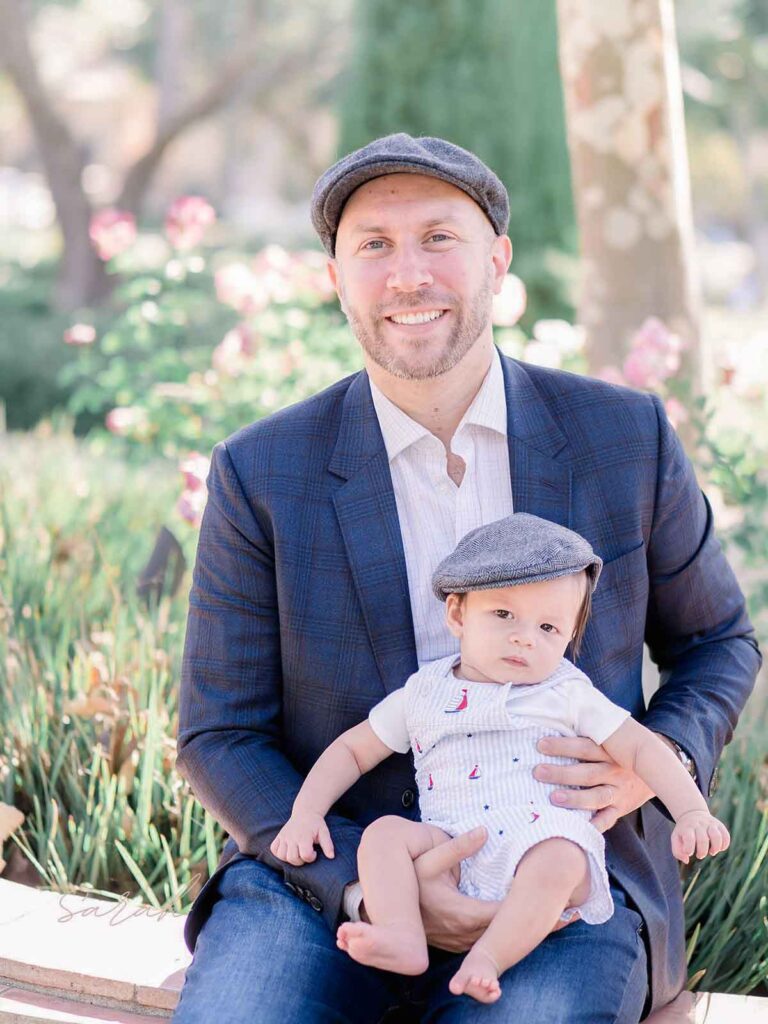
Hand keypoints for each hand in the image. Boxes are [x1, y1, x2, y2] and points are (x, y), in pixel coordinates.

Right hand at [270, 812, 333, 865]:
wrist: (305, 812)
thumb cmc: (315, 824)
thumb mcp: (324, 832)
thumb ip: (328, 844)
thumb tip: (331, 857)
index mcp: (304, 836)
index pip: (305, 855)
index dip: (311, 858)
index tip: (314, 853)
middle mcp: (292, 837)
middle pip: (292, 858)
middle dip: (300, 861)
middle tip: (305, 853)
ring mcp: (284, 836)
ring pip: (281, 856)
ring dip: (289, 859)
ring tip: (297, 853)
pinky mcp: (279, 836)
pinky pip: (273, 849)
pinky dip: (278, 853)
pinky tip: (287, 851)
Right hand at [410, 826, 577, 950]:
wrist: (388, 904)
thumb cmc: (411, 875)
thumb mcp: (430, 857)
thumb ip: (458, 846)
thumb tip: (483, 830)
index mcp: (460, 912)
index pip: (503, 916)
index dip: (530, 911)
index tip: (555, 902)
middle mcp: (463, 933)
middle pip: (508, 934)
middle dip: (537, 925)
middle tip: (569, 913)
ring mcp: (461, 942)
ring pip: (500, 941)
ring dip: (527, 933)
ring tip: (558, 919)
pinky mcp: (459, 943)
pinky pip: (490, 942)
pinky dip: (511, 936)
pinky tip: (528, 927)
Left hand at [533, 736, 653, 832]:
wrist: (658, 769)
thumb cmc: (620, 753)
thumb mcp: (611, 740)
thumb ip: (588, 737)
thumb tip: (555, 721)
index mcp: (610, 751)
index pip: (584, 747)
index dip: (563, 746)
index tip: (540, 745)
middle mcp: (615, 771)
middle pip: (588, 773)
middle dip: (562, 773)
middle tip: (538, 772)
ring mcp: (619, 791)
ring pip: (597, 796)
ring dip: (576, 798)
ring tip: (554, 799)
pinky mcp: (622, 808)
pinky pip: (608, 819)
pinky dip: (595, 825)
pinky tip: (578, 828)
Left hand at [671, 810, 729, 864]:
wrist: (692, 814)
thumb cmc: (684, 831)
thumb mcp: (676, 838)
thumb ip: (677, 851)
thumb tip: (686, 860)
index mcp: (687, 828)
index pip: (689, 838)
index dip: (689, 849)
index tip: (689, 852)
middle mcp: (699, 825)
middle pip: (703, 840)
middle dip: (702, 852)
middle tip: (699, 855)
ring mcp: (710, 824)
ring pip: (716, 836)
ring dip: (715, 848)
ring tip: (711, 852)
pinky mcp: (719, 825)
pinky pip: (726, 836)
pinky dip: (724, 845)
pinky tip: (719, 848)